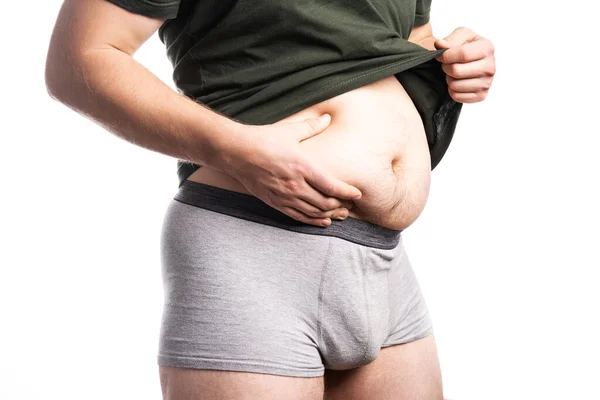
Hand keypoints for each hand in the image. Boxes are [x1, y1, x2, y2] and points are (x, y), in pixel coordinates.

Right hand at [220, 113, 361, 226]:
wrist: (236, 152)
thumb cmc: (263, 139)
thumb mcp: (289, 131)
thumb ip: (311, 126)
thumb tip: (327, 118)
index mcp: (302, 166)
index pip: (331, 185)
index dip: (347, 192)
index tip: (358, 194)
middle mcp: (295, 185)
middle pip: (325, 202)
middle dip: (341, 206)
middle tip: (350, 206)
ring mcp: (284, 196)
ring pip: (313, 212)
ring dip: (329, 215)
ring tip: (341, 215)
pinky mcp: (275, 202)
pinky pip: (298, 216)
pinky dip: (313, 221)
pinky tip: (323, 221)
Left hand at [434, 27, 495, 102]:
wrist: (474, 61)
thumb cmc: (466, 46)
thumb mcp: (460, 36)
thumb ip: (449, 39)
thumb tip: (439, 45)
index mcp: (487, 48)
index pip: (463, 54)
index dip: (446, 56)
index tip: (440, 56)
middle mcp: (490, 67)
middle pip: (456, 71)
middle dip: (446, 67)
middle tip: (447, 64)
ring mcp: (487, 83)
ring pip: (455, 85)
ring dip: (448, 79)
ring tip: (453, 72)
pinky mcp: (481, 96)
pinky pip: (457, 96)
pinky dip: (451, 90)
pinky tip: (457, 82)